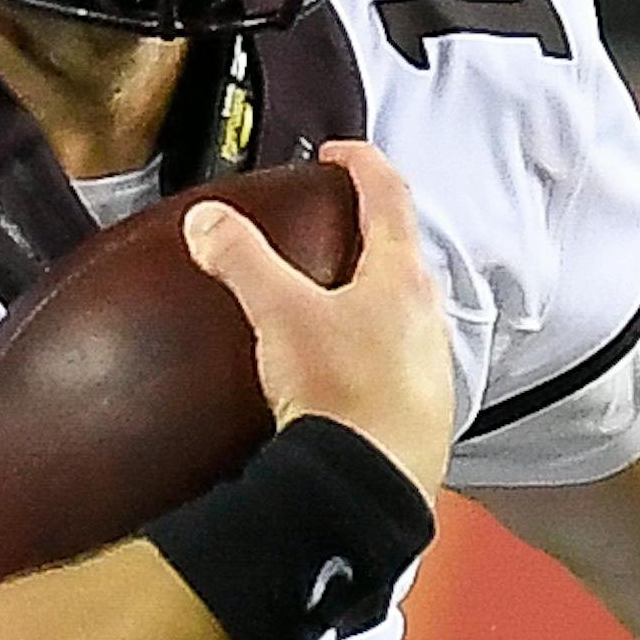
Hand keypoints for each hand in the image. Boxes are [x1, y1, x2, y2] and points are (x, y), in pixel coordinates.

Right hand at [182, 140, 454, 504]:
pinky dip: (371, 348)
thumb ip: (242, 260)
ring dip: (372, 293)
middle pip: (401, 252)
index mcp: (400, 278)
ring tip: (331, 299)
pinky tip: (341, 369)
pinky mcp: (421, 409)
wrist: (371, 485)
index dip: (361, 162)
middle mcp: (427, 316)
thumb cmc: (343, 396)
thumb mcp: (279, 314)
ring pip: (403, 309)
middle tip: (333, 223)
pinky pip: (398, 360)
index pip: (388, 194)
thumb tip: (209, 222)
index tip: (339, 153)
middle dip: (368, 230)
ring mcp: (429, 364)